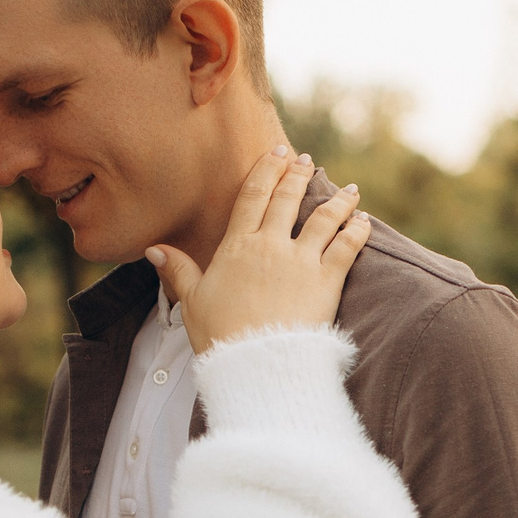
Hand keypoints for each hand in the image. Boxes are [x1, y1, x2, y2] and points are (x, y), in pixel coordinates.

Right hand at [147, 146, 369, 353]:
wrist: (256, 364)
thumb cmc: (220, 337)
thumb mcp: (192, 302)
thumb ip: (179, 271)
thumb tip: (153, 249)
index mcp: (237, 247)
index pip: (252, 196)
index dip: (266, 170)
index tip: (276, 152)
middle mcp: (270, 246)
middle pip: (287, 199)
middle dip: (298, 175)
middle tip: (307, 160)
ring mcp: (301, 261)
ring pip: (323, 219)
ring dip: (338, 201)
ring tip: (349, 190)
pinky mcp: (327, 281)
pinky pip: (347, 247)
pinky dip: (358, 232)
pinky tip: (364, 222)